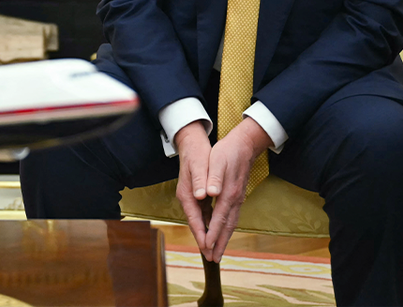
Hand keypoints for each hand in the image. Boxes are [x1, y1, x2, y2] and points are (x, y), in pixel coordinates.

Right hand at [174, 120, 212, 256]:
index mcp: (188, 194)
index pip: (195, 218)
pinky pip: (205, 215)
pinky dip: (210, 225)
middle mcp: (189, 198)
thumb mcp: (199, 165)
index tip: (207, 246)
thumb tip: (202, 195)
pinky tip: (215, 232)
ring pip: (202, 221)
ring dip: (208, 236)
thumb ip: (200, 180)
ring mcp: (193, 198)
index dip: (202, 233)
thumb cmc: (197, 154)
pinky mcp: (199, 196)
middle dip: (205, 241)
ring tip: (214, 251)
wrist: (191, 144)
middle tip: (212, 258)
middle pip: (198, 224)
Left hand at [202, 118, 271, 261]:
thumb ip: (214, 179)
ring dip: (223, 238)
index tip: (206, 247)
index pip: (219, 219)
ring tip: (217, 252)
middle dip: (219, 243)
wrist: (244, 145)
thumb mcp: (217, 161)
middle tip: (213, 259)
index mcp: (228, 193)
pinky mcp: (237, 197)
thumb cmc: (227, 152)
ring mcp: (237, 199)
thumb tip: (209, 193)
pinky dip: (226, 228)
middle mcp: (235, 200)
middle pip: (227, 227)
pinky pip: (231, 217)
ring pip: (231, 224)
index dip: (212, 234)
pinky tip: (222, 233)